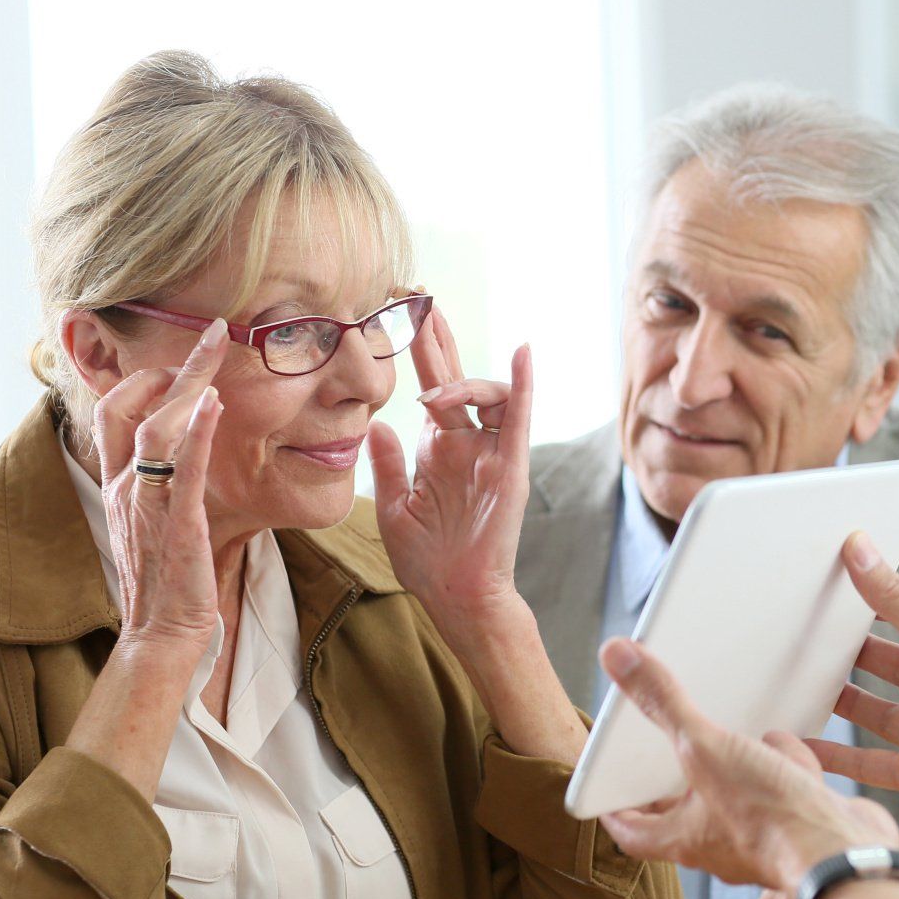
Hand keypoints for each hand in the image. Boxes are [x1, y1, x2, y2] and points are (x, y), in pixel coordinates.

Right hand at [90, 317, 227, 656]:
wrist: (160, 634)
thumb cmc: (165, 581)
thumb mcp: (154, 522)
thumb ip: (162, 484)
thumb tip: (186, 450)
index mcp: (119, 486)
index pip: (112, 413)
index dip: (141, 378)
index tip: (177, 361)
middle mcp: (127, 489)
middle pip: (127, 407)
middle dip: (168, 365)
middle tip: (209, 333)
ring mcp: (149, 506)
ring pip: (155, 431)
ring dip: (187, 386)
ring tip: (217, 351)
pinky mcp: (180, 526)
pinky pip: (185, 471)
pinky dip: (199, 434)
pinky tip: (215, 403)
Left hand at [370, 307, 532, 626]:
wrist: (456, 597)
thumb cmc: (427, 562)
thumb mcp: (393, 508)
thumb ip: (387, 464)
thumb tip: (376, 422)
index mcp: (439, 450)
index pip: (433, 391)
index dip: (421, 355)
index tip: (404, 318)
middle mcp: (467, 445)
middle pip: (458, 379)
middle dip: (440, 341)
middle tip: (423, 301)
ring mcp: (491, 454)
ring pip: (488, 396)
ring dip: (462, 381)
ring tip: (435, 393)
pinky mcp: (510, 468)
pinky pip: (518, 420)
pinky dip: (521, 386)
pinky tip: (522, 354)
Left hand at [596, 638, 898, 890]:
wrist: (845, 853)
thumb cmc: (771, 818)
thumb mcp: (704, 749)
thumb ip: (663, 704)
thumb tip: (615, 656)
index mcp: (684, 837)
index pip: (632, 831)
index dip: (614, 808)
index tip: (605, 786)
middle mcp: (721, 843)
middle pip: (686, 811)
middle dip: (678, 777)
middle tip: (664, 745)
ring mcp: (765, 835)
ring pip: (739, 796)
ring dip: (735, 765)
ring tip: (729, 731)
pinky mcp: (802, 821)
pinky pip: (784, 788)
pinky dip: (784, 765)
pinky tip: (788, 743)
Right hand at [812, 534, 898, 857]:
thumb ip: (896, 598)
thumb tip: (861, 548)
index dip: (888, 602)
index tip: (850, 586)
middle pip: (898, 667)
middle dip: (862, 654)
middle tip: (821, 636)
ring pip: (882, 714)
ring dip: (848, 703)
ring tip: (808, 684)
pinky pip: (872, 763)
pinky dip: (839, 758)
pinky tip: (807, 747)